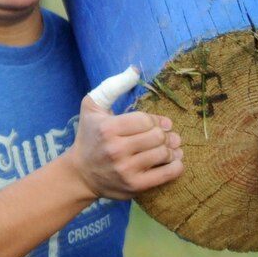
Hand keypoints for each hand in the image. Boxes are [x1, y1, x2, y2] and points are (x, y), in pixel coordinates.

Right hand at [72, 80, 181, 199]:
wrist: (81, 174)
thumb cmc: (90, 136)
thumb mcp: (93, 107)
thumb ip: (113, 86)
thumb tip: (135, 70)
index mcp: (108, 129)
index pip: (146, 121)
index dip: (157, 121)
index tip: (161, 124)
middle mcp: (116, 150)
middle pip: (158, 137)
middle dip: (166, 135)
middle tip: (166, 136)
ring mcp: (126, 170)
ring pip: (164, 153)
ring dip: (172, 149)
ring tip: (169, 147)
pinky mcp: (135, 186)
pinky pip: (168, 173)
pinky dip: (177, 165)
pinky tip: (174, 160)